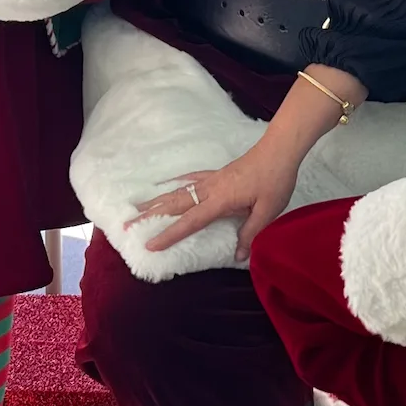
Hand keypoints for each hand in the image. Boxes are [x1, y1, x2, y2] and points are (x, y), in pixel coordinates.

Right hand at [135, 138, 307, 262]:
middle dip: (149, 215)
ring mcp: (211, 179)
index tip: (150, 244)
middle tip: (126, 224)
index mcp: (220, 200)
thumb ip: (251, 233)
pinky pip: (190, 180)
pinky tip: (166, 186)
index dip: (169, 234)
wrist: (279, 151)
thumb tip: (239, 254)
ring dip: (156, 201)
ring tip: (136, 208)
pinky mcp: (217, 174)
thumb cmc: (275, 180)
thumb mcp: (268, 211)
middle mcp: (210, 189)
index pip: (190, 221)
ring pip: (177, 191)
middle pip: (174, 204)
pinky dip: (175, 184)